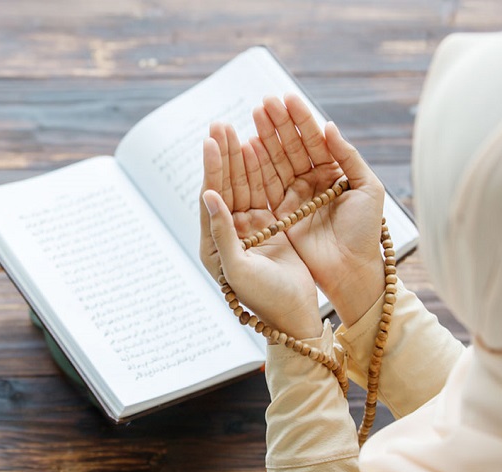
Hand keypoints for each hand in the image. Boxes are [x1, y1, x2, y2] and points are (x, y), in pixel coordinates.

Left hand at [200, 123, 320, 338]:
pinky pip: (263, 193)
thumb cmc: (265, 299)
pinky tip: (258, 149)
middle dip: (223, 156)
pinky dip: (260, 171)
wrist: (294, 317)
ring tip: (234, 129)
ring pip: (243, 186)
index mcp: (213, 244)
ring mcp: (249, 229)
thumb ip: (223, 233)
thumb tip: (208, 197)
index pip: (211, 198)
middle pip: (224, 187)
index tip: (211, 142)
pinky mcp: (269, 228)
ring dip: (239, 158)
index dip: (212, 169)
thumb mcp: (239, 268)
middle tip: (219, 125)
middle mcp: (228, 233)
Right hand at [250, 94, 384, 326]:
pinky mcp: (279, 213)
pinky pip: (266, 185)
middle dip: (278, 123)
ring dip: (264, 138)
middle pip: (292, 146)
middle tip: (264, 101)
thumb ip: (348, 156)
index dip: (301, 118)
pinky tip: (247, 145)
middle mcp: (312, 180)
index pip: (315, 139)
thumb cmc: (366, 231)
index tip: (286, 97)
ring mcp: (294, 196)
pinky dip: (256, 165)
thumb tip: (329, 125)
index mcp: (334, 171)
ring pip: (276, 160)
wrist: (351, 269)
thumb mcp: (368, 188)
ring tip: (253, 115)